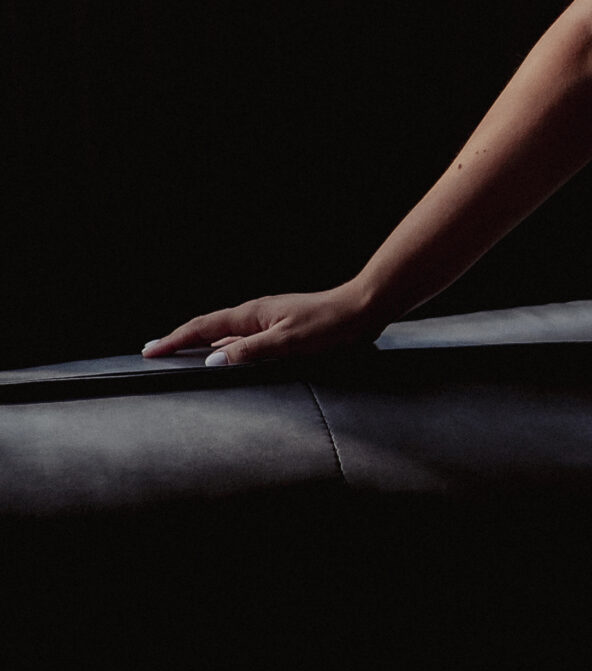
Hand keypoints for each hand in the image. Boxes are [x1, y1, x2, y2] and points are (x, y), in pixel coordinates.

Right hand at [141, 280, 384, 367]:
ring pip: (225, 334)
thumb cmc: (330, 324)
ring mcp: (268, 320)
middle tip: (155, 350)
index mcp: (251, 315)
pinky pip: (243, 338)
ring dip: (201, 343)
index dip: (174, 340)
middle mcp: (255, 315)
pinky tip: (227, 356)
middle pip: (208, 328)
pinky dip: (225, 346)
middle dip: (180, 340)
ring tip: (181, 354)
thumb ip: (249, 352)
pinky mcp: (281, 327)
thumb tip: (212, 361)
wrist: (362, 309)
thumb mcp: (287, 343)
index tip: (151, 350)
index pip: (202, 329)